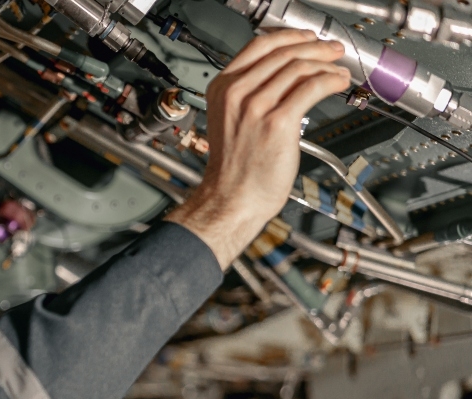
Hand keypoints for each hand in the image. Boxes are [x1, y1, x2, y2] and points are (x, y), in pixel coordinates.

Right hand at [165, 29, 349, 267]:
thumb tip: (284, 74)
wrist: (232, 198)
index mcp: (222, 89)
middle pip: (283, 53)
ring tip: (339, 70)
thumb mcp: (230, 120)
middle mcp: (237, 94)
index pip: (259, 45)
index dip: (289, 36)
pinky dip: (331, 80)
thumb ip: (248, 94)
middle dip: (315, 47)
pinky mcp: (278, 122)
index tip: (307, 38)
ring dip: (326, 64)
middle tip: (332, 50)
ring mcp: (256, 107)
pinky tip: (338, 83)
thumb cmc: (234, 168)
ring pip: (299, 67)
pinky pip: (312, 88)